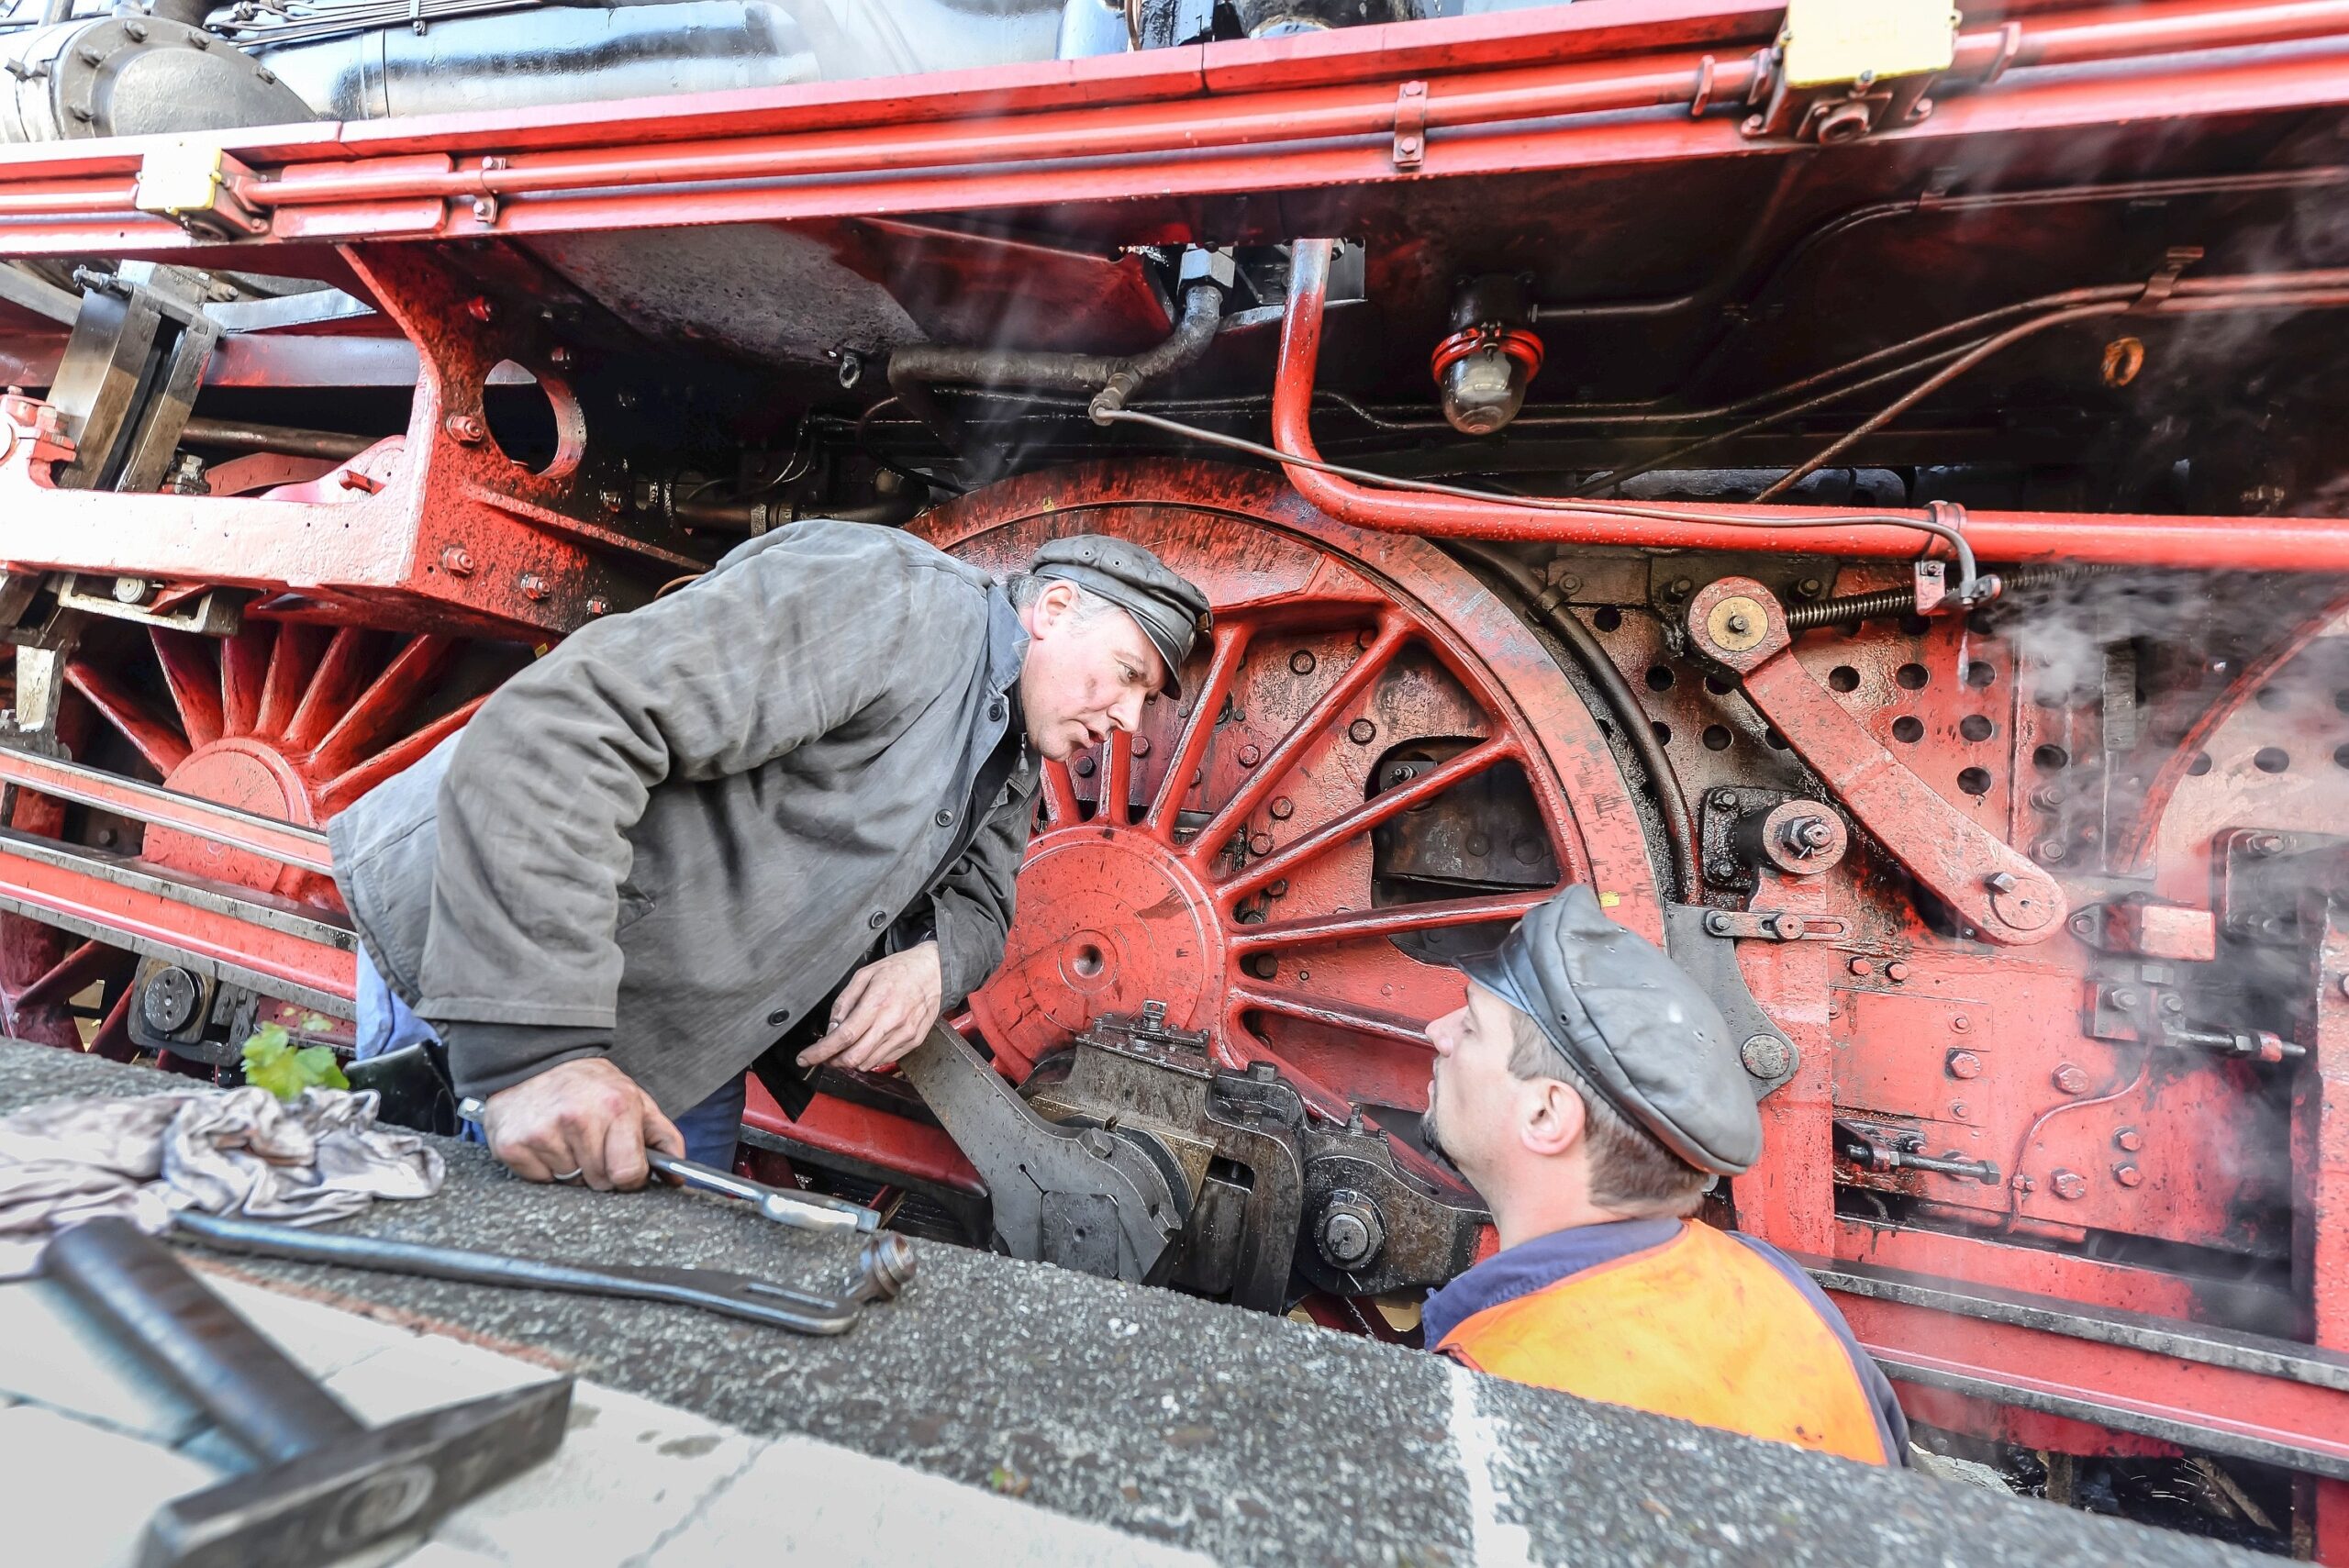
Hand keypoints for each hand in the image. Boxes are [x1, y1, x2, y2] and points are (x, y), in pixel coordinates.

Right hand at [481, 1057, 684, 1190]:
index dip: (630, 1178)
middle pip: (600, 1182)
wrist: (535, 1061)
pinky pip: (539, 1180)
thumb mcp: (634, 1099)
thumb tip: (678, 1177)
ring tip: (566, 1137)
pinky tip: (545, 1141)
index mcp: (615, 1106)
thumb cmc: (589, 1085)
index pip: (628, 1174)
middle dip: (600, 1171)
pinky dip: (543, 1168)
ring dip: (571, 1168)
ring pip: (569, 1183)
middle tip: (591, 1143)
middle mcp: (578, 1118)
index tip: (625, 1168)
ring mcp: (542, 1132)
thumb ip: (662, 1137)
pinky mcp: (512, 1145)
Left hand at [797, 941, 942, 1073]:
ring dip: (850, 1061)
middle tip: (824, 1055)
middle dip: (832, 1061)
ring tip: (844, 1049)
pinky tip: (866, 1045)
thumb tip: (832, 1027)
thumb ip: (844, 1002)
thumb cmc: (901, 970)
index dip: (820, 1051)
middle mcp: (892, 1023)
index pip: (843, 1037)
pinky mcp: (913, 1041)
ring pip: (868, 1063)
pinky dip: (869, 1058)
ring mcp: (904, 1035)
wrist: (935, 971)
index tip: (806, 1058)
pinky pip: (884, 1060)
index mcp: (877, 1003)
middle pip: (854, 1057)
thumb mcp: (864, 975)